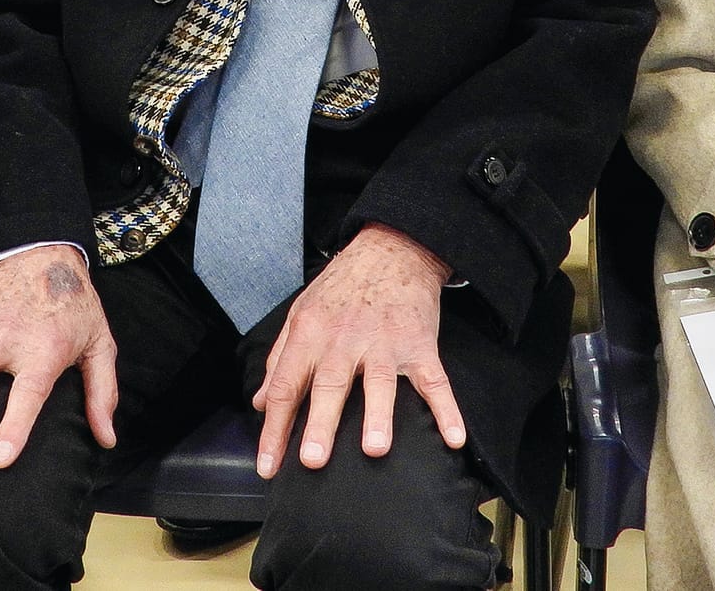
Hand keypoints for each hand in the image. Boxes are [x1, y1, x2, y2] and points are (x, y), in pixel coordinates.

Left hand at [251, 223, 464, 476]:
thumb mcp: (301, 313)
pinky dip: (446, 409)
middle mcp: (345, 338)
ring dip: (378, 415)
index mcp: (310, 333)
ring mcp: (385, 341)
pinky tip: (453, 437)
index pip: (286, 385)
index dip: (275, 428)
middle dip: (321, 423)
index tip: (269, 466)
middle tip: (313, 461)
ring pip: (380, 382)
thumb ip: (280, 359)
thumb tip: (261, 403)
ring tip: (375, 449)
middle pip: (330, 384)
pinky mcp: (420, 343)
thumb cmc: (342, 286)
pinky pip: (434, 380)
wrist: (391, 248)